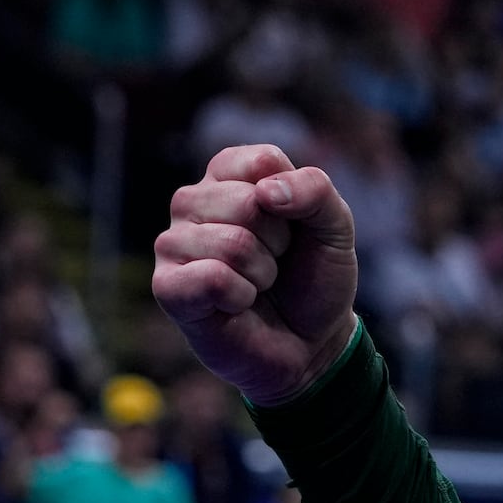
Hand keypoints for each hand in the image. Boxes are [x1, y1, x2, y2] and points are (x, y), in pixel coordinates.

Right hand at [153, 146, 360, 406]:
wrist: (310, 341)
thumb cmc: (314, 276)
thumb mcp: (335, 226)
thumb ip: (315, 191)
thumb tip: (266, 192)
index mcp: (229, 175)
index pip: (262, 161)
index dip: (295, 201)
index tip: (294, 226)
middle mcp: (193, 201)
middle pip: (247, 202)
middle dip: (279, 241)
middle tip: (276, 262)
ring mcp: (174, 243)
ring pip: (231, 243)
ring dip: (263, 272)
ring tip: (258, 283)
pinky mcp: (167, 286)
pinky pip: (209, 278)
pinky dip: (240, 296)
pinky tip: (237, 304)